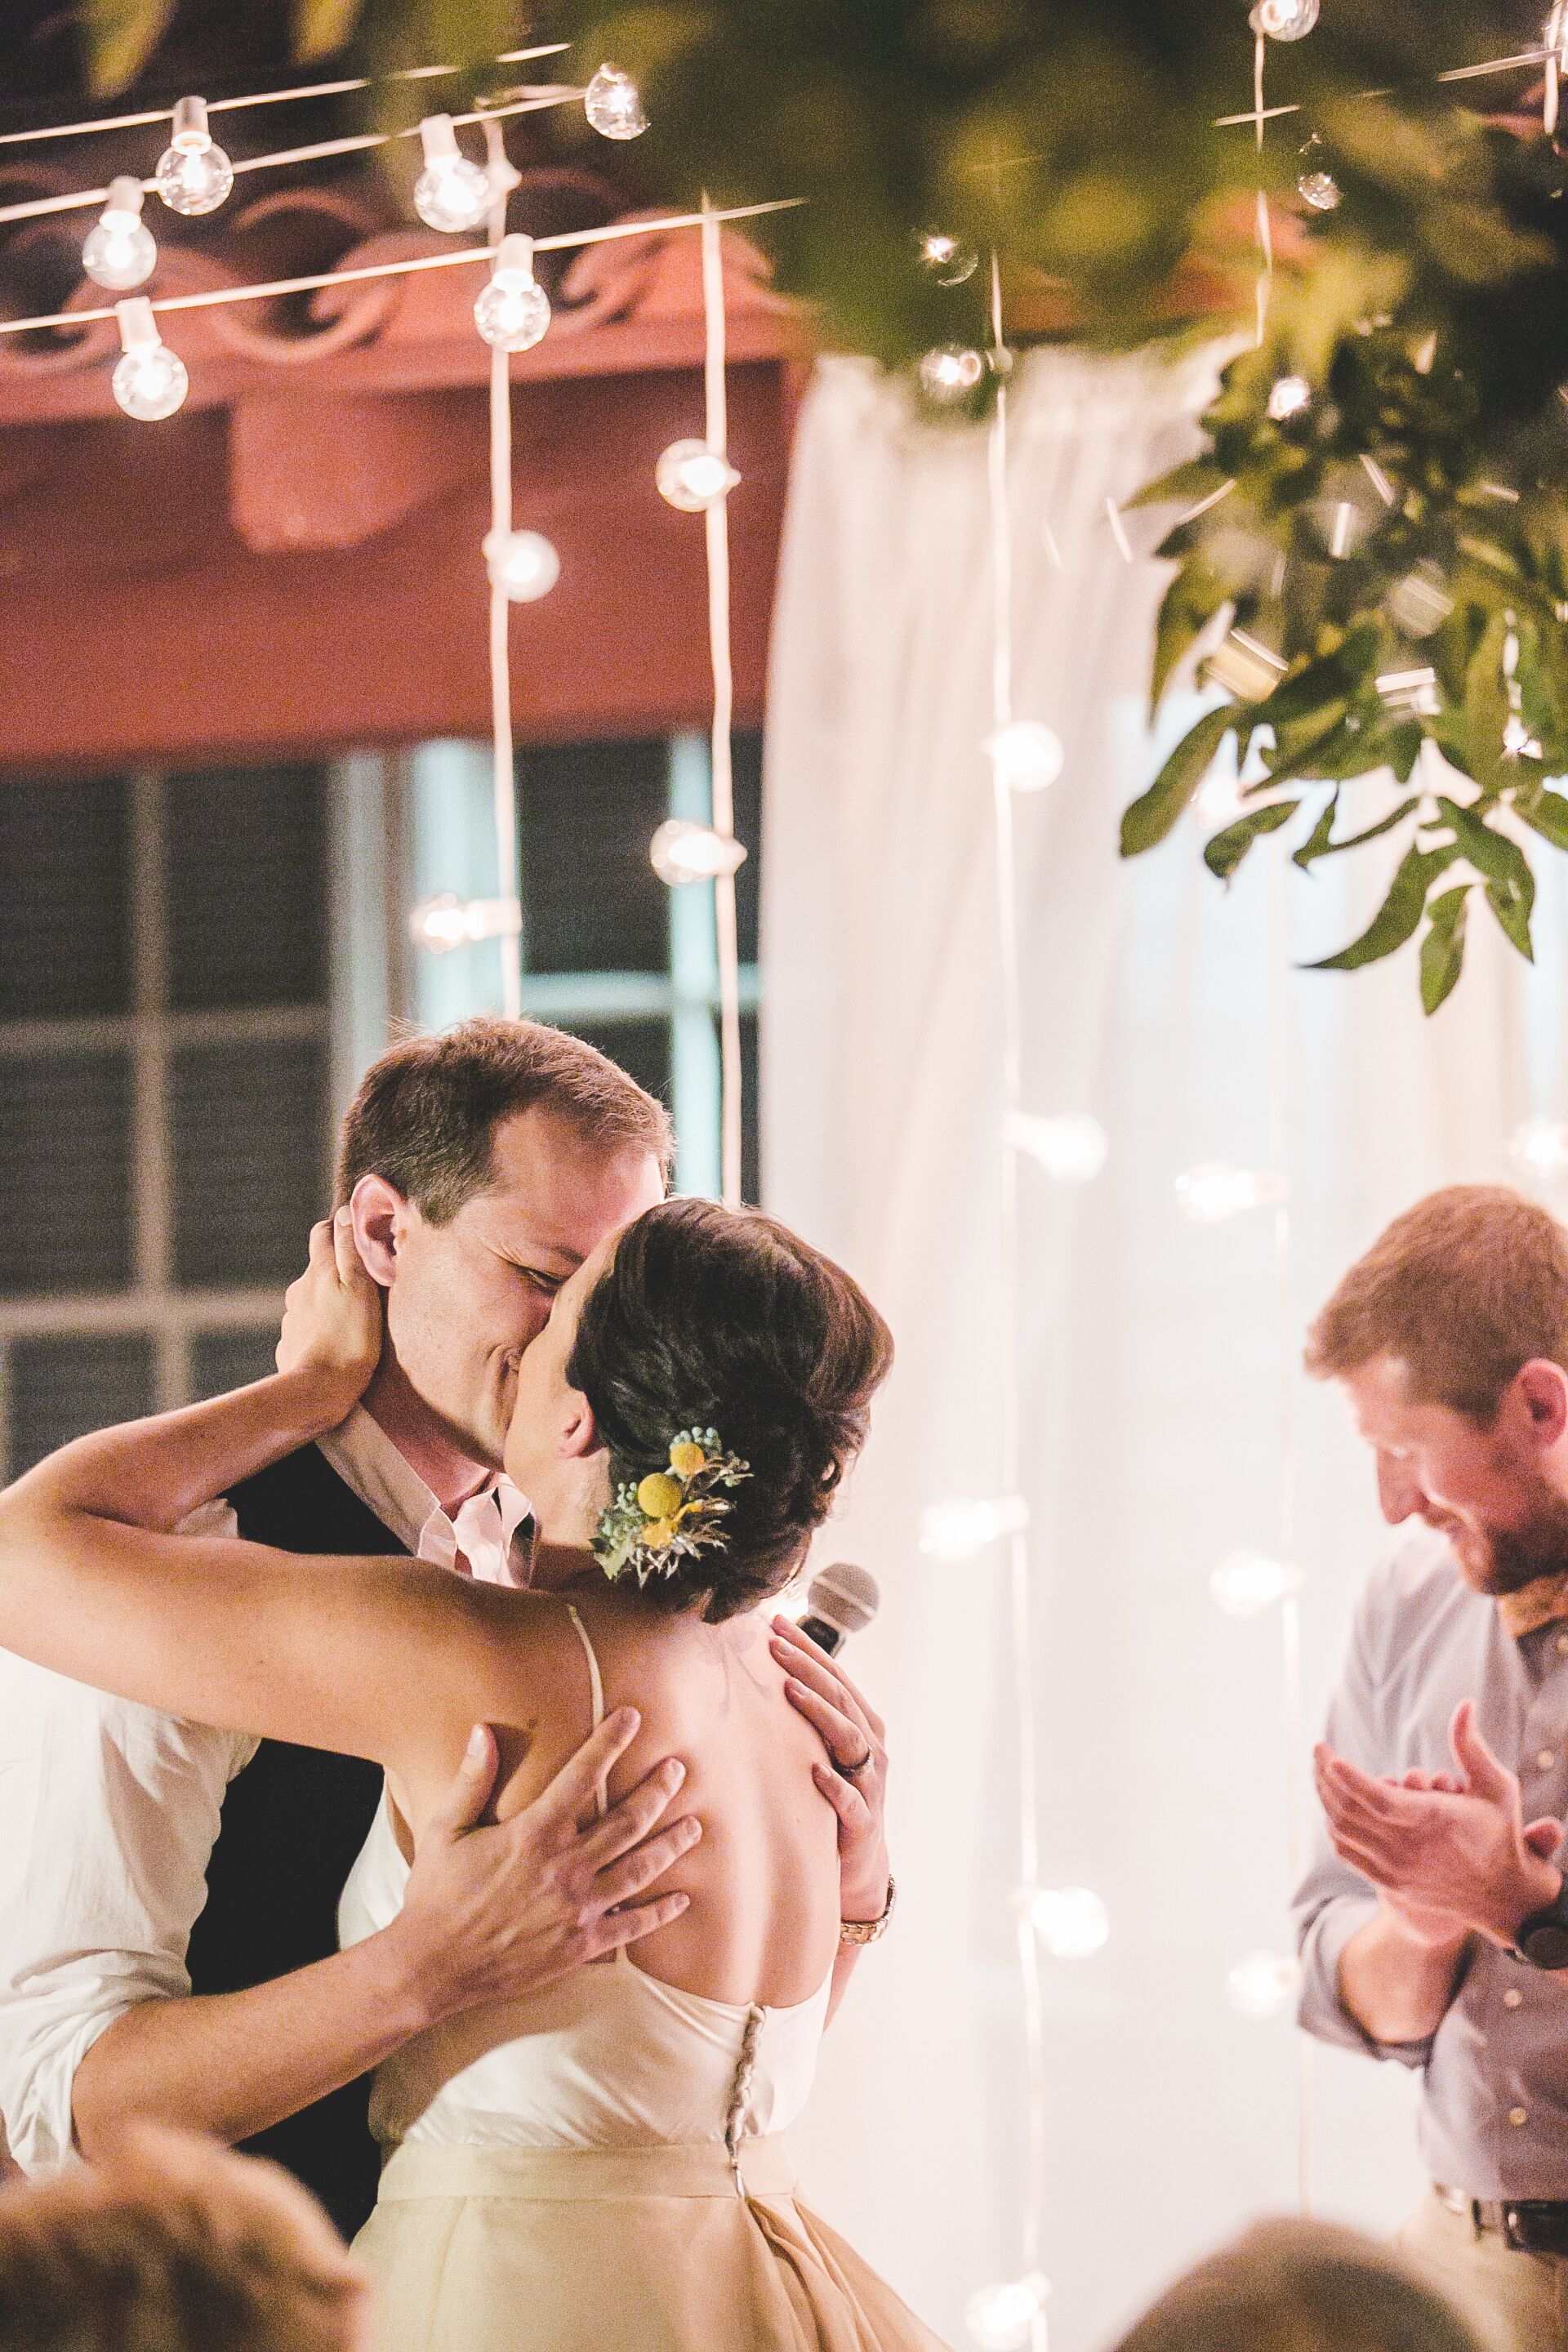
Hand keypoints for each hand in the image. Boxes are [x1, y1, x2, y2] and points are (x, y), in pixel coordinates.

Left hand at [276, 1210, 381, 1413]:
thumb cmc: (349, 1338)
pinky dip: (320, 1328)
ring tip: (351, 1318)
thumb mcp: (360, 1288)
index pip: (322, 1233)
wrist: (319, 1390)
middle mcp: (298, 1290)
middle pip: (317, 1268)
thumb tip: (345, 1214)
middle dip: (337, 1269)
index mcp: (317, 1272)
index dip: (338, 1228)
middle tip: (363, 1282)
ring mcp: (292, 1319)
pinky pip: (307, 1328)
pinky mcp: (290, 1345)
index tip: (355, 1233)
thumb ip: (351, 1250)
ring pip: (311, 1299)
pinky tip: (335, 1342)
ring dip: (328, 1301)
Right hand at [384, 1709, 699, 2023]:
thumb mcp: (444, 1830)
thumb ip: (471, 1779)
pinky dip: (660, 1912)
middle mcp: (565, 1868)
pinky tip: (681, 1898)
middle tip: (678, 1769)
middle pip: (628, 1821)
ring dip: (671, 1844)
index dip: (610, 1742)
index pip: (582, 1776)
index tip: (631, 1716)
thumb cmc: (436, 1894)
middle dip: (657, 1791)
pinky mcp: (581, 1945)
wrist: (433, 1966)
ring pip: (640, 1869)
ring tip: (695, 1826)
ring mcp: (577, 1909)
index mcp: (534, 1835)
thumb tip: (482, 1729)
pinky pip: (632, 1925)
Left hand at [771, 1614, 889, 1922]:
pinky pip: (850, 1800)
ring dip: (820, 1712)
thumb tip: (764, 1674)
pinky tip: (815, 1771)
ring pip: (849, 1739)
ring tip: (790, 1690)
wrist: (859, 1867)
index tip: (775, 1622)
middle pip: (840, 1698)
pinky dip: (835, 1784)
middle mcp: (872, 1749)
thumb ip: (808, 1719)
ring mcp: (871, 1784)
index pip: (835, 1677)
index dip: (808, 1648)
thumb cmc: (834, 1799)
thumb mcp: (824, 1754)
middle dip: (807, 1667)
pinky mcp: (864, 1823)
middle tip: (773, 1644)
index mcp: (863, 1726)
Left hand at [1315, 1701, 1563, 1944]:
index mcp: (1433, 1821)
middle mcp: (1409, 1847)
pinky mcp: (1390, 1881)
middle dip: (1325, 1777)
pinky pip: (1347, 1852)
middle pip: (1349, 1811)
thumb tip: (1465, 1704)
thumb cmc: (1501, 1833)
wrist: (1503, 1894)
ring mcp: (1396, 1868)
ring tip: (1320, 1773)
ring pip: (1342, 1831)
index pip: (1378, 1799)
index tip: (1327, 1752)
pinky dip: (1333, 1828)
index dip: (1347, 1776)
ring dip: (1325, 1799)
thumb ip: (1471, 1747)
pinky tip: (1333, 1807)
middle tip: (1318, 1752)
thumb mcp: (1497, 1786)